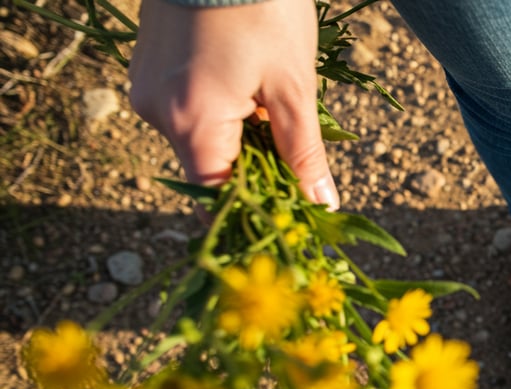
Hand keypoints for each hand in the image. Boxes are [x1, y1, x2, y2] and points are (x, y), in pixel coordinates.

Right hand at [129, 0, 338, 208]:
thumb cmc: (264, 10)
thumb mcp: (294, 86)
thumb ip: (303, 152)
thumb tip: (321, 204)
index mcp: (191, 123)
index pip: (217, 194)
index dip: (257, 202)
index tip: (290, 198)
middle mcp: (156, 112)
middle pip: (208, 165)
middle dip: (253, 161)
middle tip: (291, 134)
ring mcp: (146, 87)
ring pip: (199, 135)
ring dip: (238, 131)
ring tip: (268, 92)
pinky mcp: (147, 66)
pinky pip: (185, 106)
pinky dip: (218, 106)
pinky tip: (245, 77)